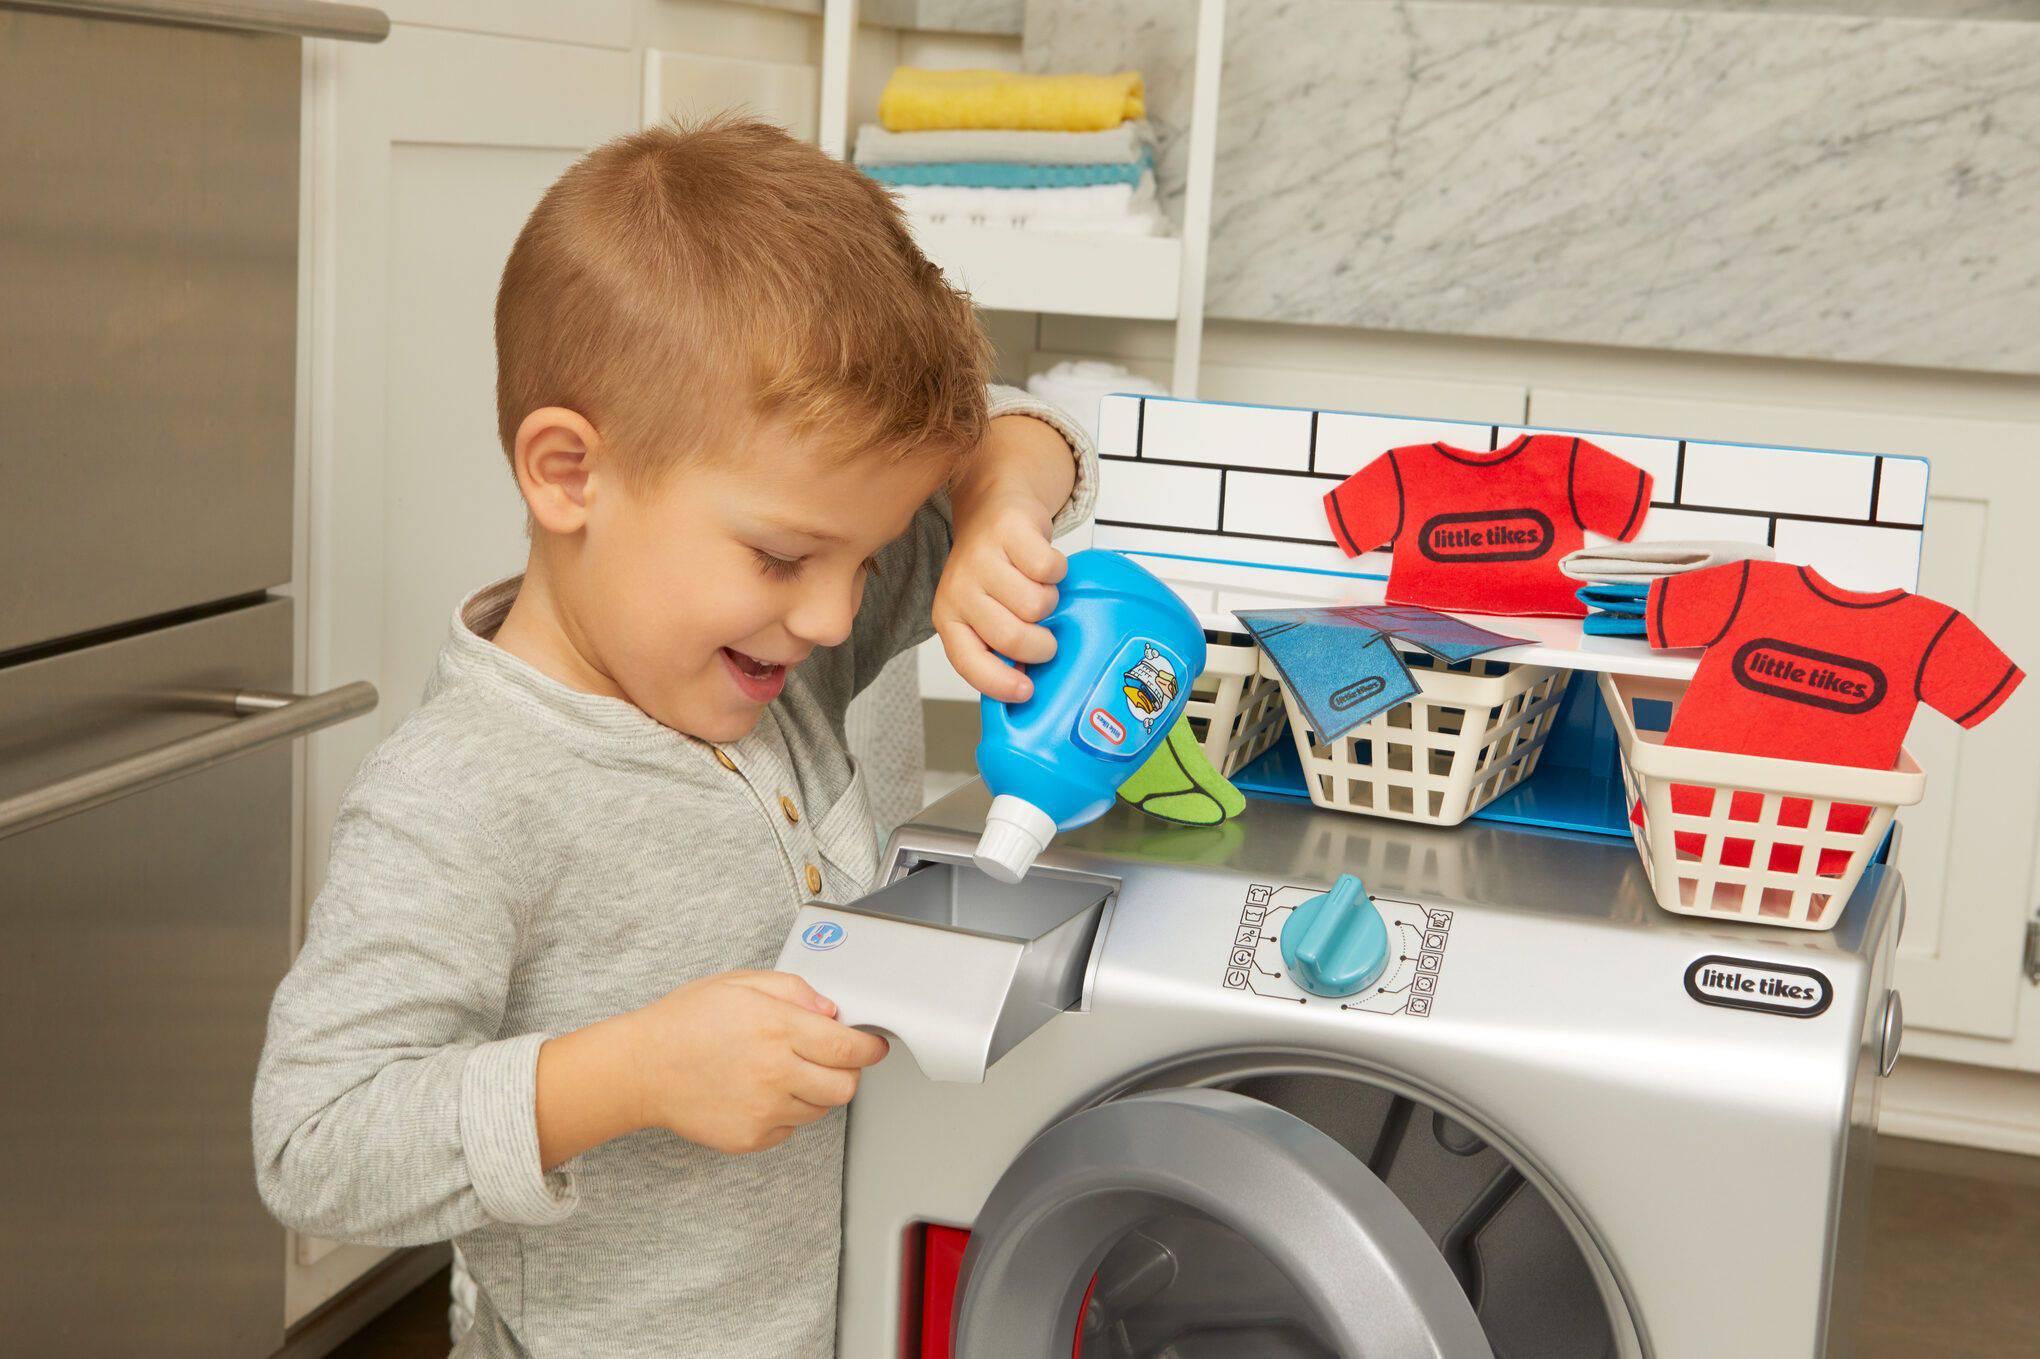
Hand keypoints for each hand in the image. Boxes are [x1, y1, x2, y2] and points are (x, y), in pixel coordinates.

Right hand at [622, 970, 888, 1155]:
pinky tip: (760, 1093)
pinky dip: (786, 1114)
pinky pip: (790, 1130)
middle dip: (849, 1072)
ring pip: (820, 1109)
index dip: (869, 1048)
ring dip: (815, 1092)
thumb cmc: (685, 1022)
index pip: (848, 1047)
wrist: (641, 1068)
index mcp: (777, 1028)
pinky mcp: (750, 1137)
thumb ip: (794, 991)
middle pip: (845, 1086)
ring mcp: (763, 1110)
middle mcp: (775, 1072)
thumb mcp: (741, 983)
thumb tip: (831, 1010)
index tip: (873, 1046)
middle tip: (834, 1060)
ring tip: (784, 1072)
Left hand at [935, 414, 1078, 702]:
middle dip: (1040, 645)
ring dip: (1049, 600)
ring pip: (1037, 605)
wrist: (993, 508)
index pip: (969, 662)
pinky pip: (1050, 569)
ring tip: (1036, 588)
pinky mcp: (1009, 531)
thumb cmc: (993, 571)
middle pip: (1013, 638)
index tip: (1026, 691)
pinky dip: (1057, 571)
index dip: (999, 683)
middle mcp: (959, 588)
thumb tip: (1028, 686)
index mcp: (949, 616)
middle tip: (1045, 637)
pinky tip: (1042, 564)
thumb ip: (998, 647)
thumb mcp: (985, 613)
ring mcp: (983, 558)